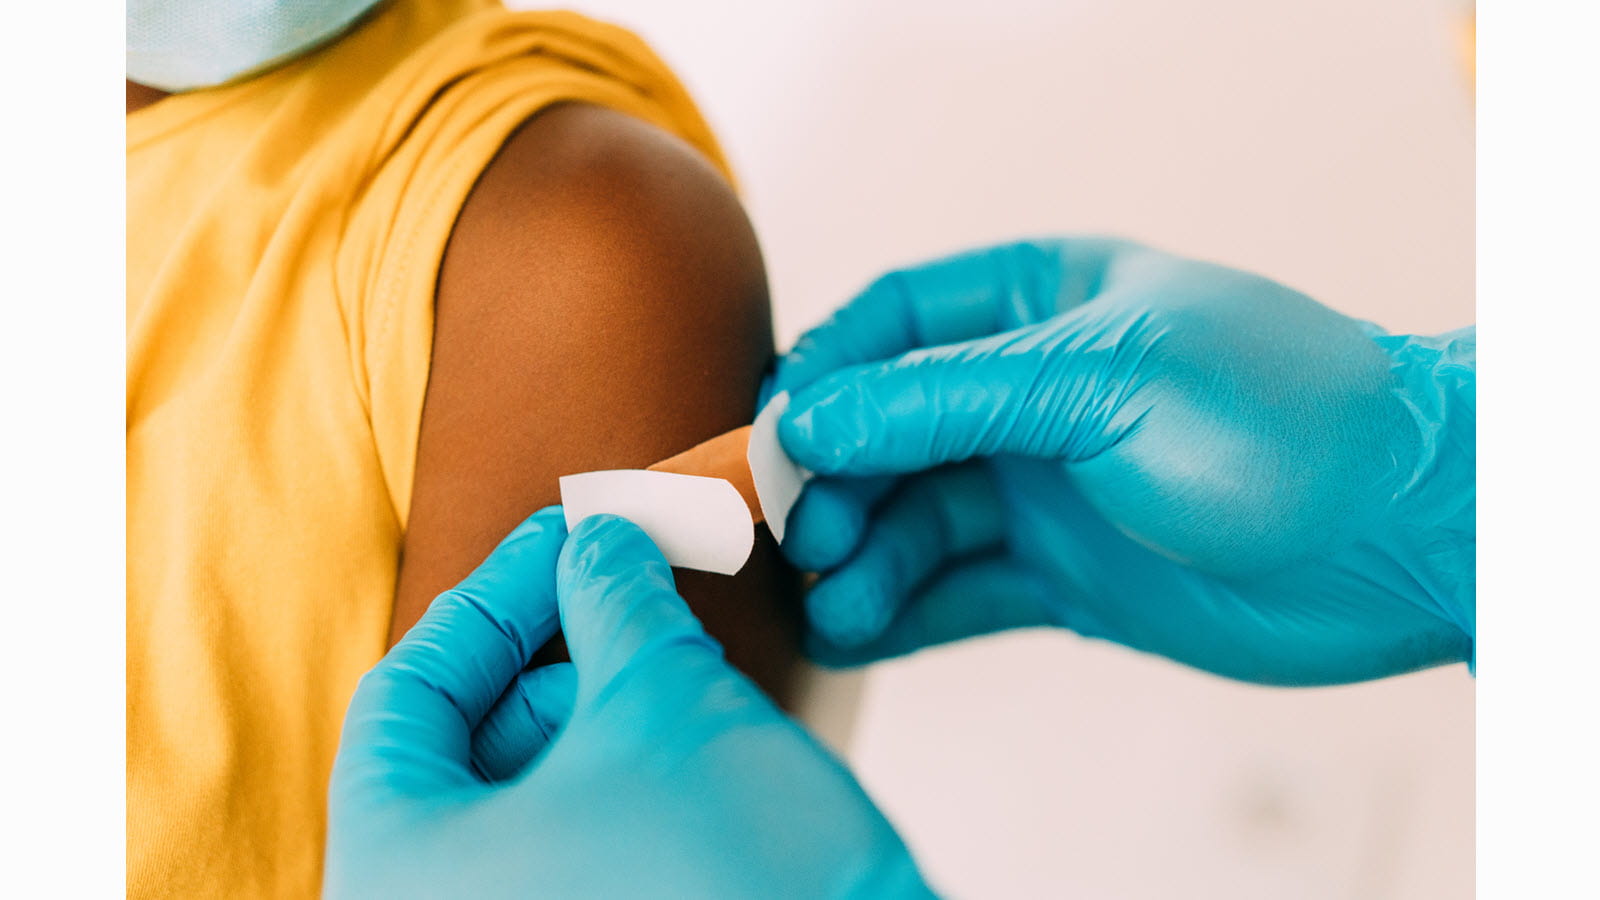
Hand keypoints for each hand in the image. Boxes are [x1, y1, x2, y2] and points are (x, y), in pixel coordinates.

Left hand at [326, 508, 930, 898]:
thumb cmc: (740, 878)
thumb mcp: (663, 699)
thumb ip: (610, 598)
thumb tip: (601, 543)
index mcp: (396, 868)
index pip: (406, 696)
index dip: (493, 596)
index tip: (559, 538)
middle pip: (457, 749)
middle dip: (549, 657)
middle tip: (619, 586)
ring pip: (516, 800)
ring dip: (588, 716)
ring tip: (665, 666)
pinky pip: (560, 850)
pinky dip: (608, 782)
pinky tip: (677, 736)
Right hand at [770, 238, 1473, 684]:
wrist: (1405, 534)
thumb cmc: (1277, 415)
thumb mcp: (1096, 377)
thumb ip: (943, 400)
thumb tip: (805, 421)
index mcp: (1038, 302)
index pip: (891, 322)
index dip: (821, 376)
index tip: (773, 438)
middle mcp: (1029, 393)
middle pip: (887, 430)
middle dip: (832, 483)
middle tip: (795, 536)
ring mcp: (1046, 488)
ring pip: (914, 520)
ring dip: (861, 561)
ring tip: (833, 605)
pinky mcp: (1064, 577)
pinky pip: (958, 592)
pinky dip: (904, 613)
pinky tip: (861, 632)